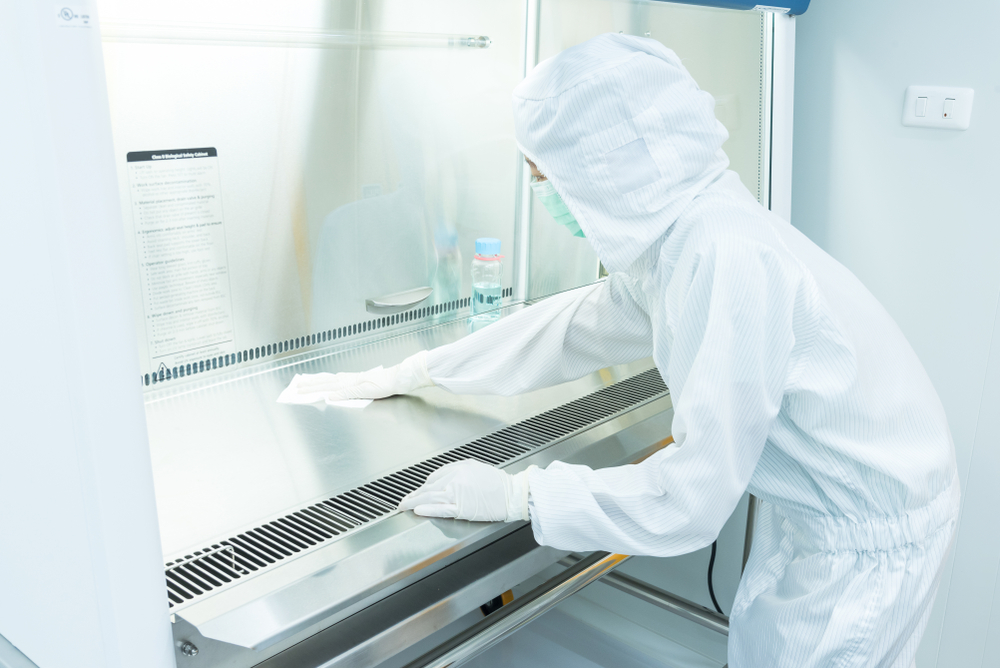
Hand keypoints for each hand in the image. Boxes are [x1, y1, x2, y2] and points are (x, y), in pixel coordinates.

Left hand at [296, 350, 432, 400]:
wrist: (398, 377)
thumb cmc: (385, 382)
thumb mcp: (365, 387)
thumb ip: (349, 390)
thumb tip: (334, 393)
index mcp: (350, 379)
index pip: (329, 380)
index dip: (315, 381)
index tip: (303, 383)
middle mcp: (350, 379)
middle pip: (326, 381)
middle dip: (310, 384)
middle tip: (296, 387)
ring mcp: (356, 382)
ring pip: (332, 384)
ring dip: (317, 387)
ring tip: (304, 389)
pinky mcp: (363, 388)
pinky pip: (347, 391)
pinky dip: (337, 393)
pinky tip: (328, 396)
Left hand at [398, 460, 532, 522]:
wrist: (512, 493)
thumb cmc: (498, 484)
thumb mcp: (476, 469)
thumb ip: (459, 473)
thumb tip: (443, 481)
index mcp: (460, 467)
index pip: (435, 477)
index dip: (424, 486)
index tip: (418, 492)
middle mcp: (456, 477)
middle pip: (430, 487)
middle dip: (415, 494)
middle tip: (404, 500)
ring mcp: (458, 493)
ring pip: (431, 497)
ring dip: (415, 502)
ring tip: (404, 506)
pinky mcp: (462, 507)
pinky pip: (441, 508)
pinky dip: (428, 508)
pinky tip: (418, 510)